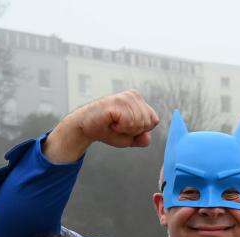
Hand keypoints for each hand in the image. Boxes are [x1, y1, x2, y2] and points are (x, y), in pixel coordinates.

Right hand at [45, 90, 159, 161]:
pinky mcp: (117, 102)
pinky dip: (120, 128)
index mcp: (139, 100)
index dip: (141, 130)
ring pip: (140, 123)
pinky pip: (130, 122)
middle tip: (118, 126)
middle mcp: (134, 95)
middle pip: (148, 122)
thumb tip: (147, 136)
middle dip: (134, 131)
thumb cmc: (108, 130)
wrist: (86, 128)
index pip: (154, 121)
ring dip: (126, 130)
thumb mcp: (130, 138)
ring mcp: (125, 97)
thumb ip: (142, 139)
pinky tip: (111, 122)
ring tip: (114, 123)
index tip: (126, 127)